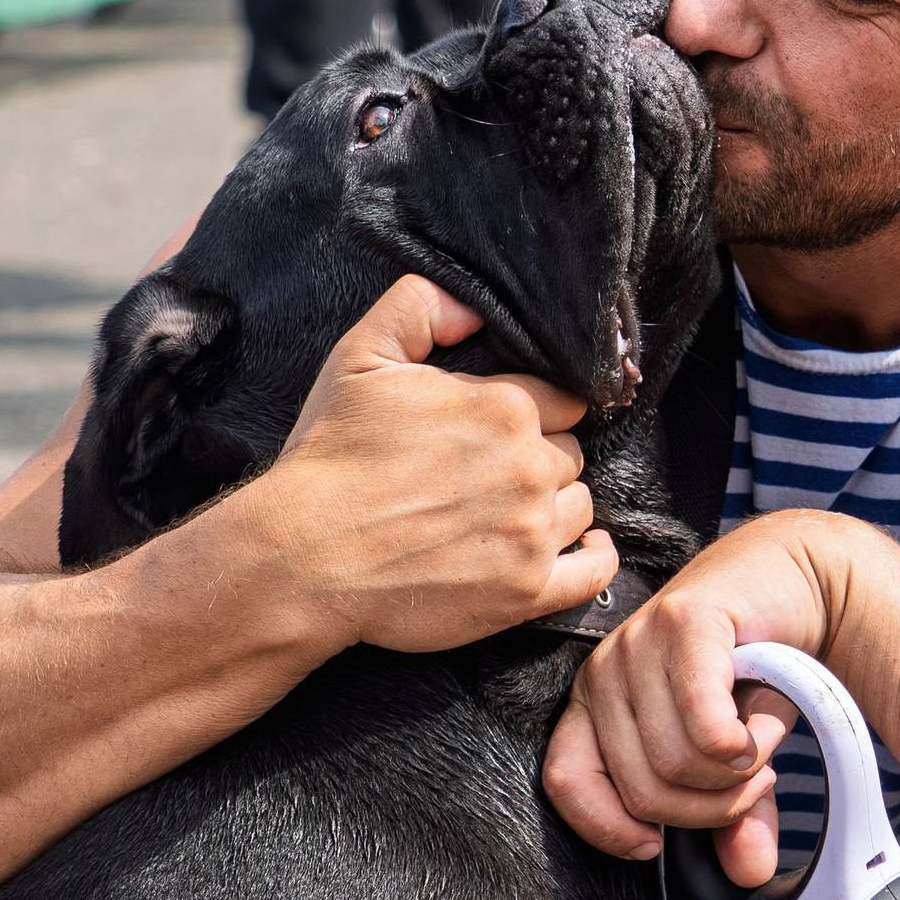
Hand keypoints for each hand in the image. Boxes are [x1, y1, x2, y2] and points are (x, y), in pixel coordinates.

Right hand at [250, 275, 617, 653]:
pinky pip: (593, 573)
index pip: (556, 400)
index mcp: (503, 408)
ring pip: (578, 506)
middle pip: (568, 454)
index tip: (495, 428)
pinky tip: (585, 548)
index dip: (528, 410)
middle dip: (536, 458)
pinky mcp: (525, 591)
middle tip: (486, 474)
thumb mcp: (361, 357)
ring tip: (508, 512)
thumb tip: (474, 311)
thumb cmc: (330, 459)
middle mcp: (528, 468)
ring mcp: (531, 533)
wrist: (304, 557)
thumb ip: (419, 308)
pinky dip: (595, 559)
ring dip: (554, 505)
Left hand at [542, 518, 862, 879]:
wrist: (792, 581)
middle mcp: (605, 673)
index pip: (566, 781)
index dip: (608, 828)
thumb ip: (732, 813)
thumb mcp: (735, 752)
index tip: (655, 843)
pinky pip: (705, 725)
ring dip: (736, 775)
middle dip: (707, 808)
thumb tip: (749, 869)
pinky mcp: (686, 623)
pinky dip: (744, 747)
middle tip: (747, 785)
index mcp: (596, 705)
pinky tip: (760, 732)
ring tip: (757, 749)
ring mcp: (640, 644)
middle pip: (642, 789)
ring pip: (677, 762)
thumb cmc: (751, 666)